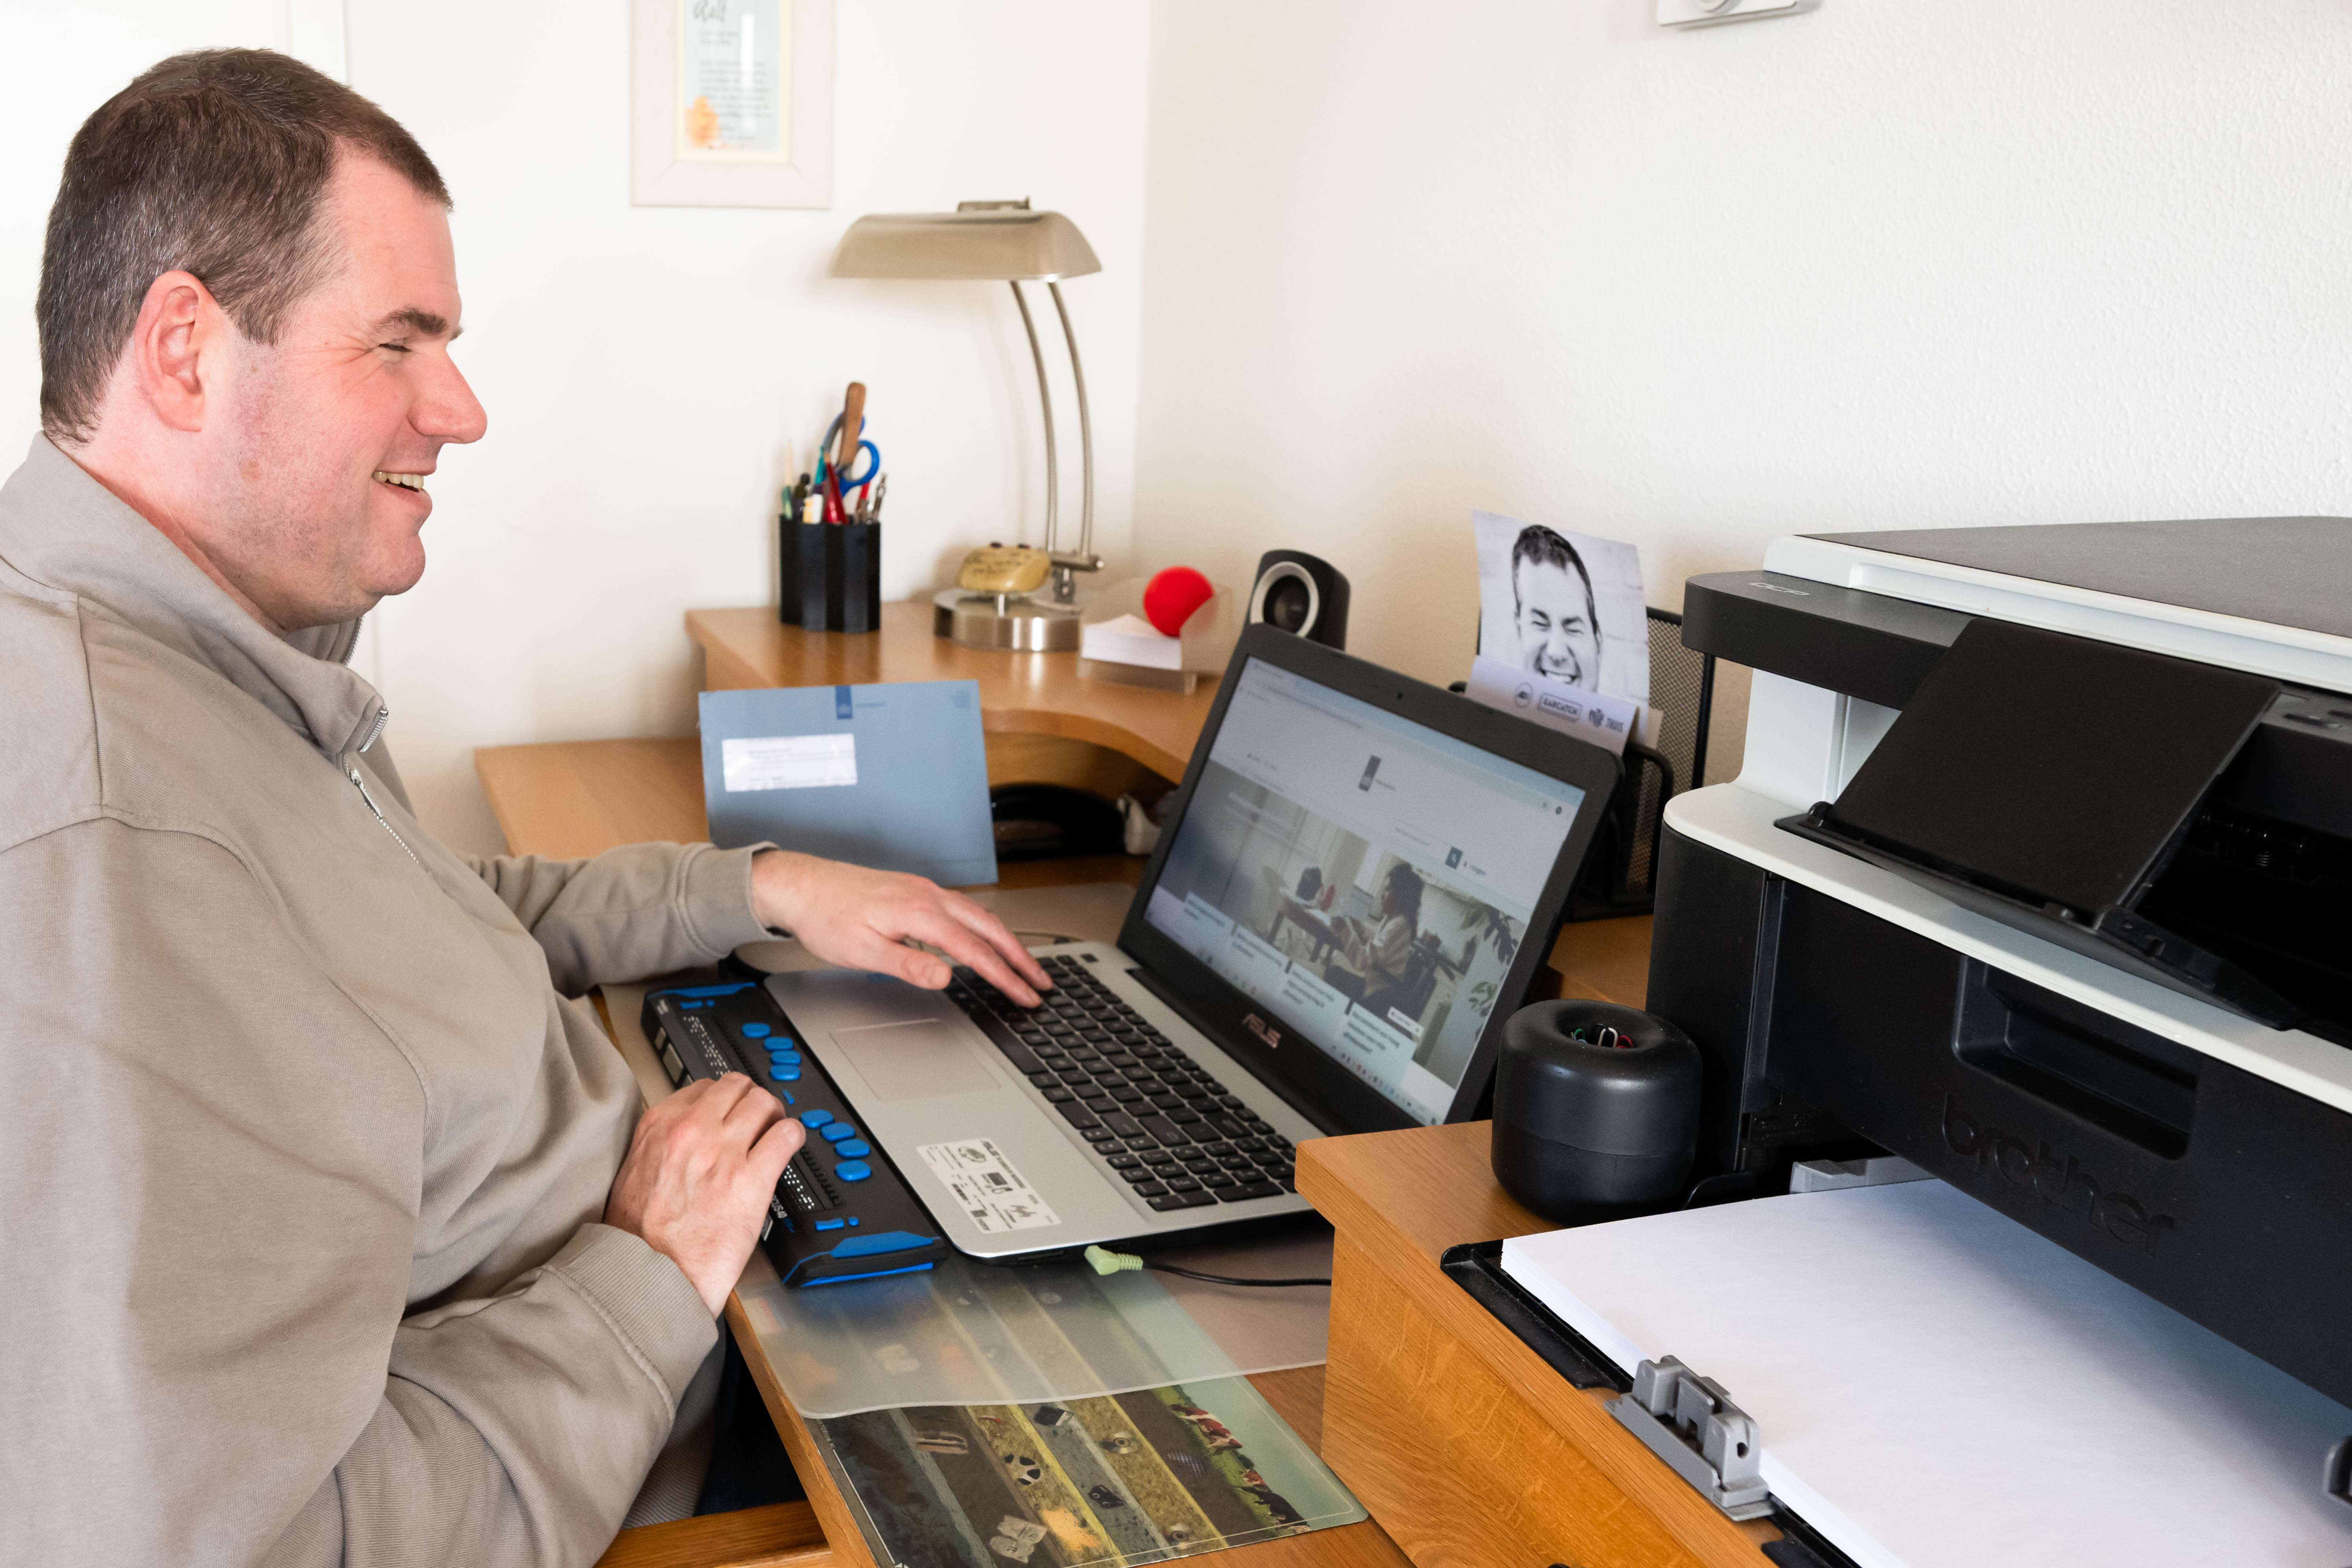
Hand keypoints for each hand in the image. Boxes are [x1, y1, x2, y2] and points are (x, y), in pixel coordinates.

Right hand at [604, 1074, 803, 1314]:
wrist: (647, 1276)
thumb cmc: (637, 1235)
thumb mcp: (634, 1172)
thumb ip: (662, 1145)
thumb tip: (687, 1138)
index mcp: (659, 1125)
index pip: (704, 1087)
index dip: (723, 1101)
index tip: (730, 1113)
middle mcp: (692, 1130)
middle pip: (737, 1086)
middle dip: (751, 1101)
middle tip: (758, 1120)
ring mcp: (723, 1152)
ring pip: (764, 1102)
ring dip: (773, 1116)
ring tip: (774, 1134)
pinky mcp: (751, 1180)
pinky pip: (786, 1136)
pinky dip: (792, 1137)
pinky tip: (788, 1148)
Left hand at [750, 850, 1051, 1005]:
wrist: (801, 886)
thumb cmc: (826, 916)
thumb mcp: (862, 951)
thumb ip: (908, 964)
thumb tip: (946, 977)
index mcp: (920, 912)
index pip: (975, 951)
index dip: (1005, 976)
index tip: (1025, 995)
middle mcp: (928, 896)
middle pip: (990, 927)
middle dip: (1021, 956)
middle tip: (1042, 981)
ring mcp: (924, 890)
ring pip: (979, 914)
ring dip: (1006, 940)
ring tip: (1024, 964)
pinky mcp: (916, 891)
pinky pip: (963, 908)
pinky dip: (984, 927)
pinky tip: (984, 938)